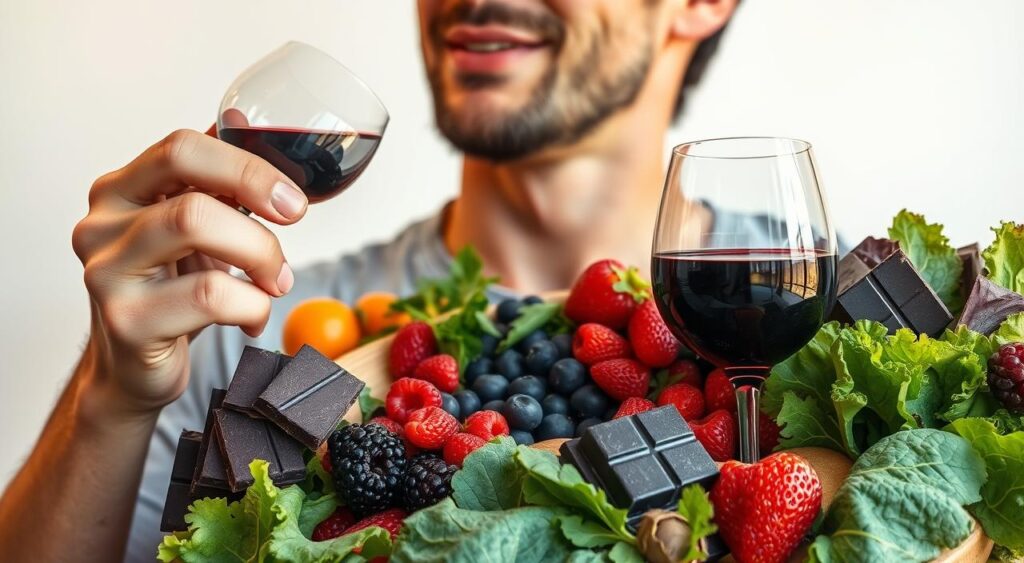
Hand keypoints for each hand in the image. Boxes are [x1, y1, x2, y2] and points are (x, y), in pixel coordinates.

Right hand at [72, 129, 307, 413]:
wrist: (133, 369)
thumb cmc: (170, 291)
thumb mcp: (189, 227)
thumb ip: (211, 176)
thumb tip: (240, 115)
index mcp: (120, 189)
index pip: (182, 148)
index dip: (247, 167)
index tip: (291, 200)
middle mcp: (102, 224)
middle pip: (192, 193)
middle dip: (259, 216)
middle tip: (288, 242)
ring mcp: (107, 272)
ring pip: (198, 230)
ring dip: (259, 258)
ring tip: (273, 283)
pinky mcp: (127, 320)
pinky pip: (210, 296)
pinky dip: (252, 305)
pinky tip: (251, 318)